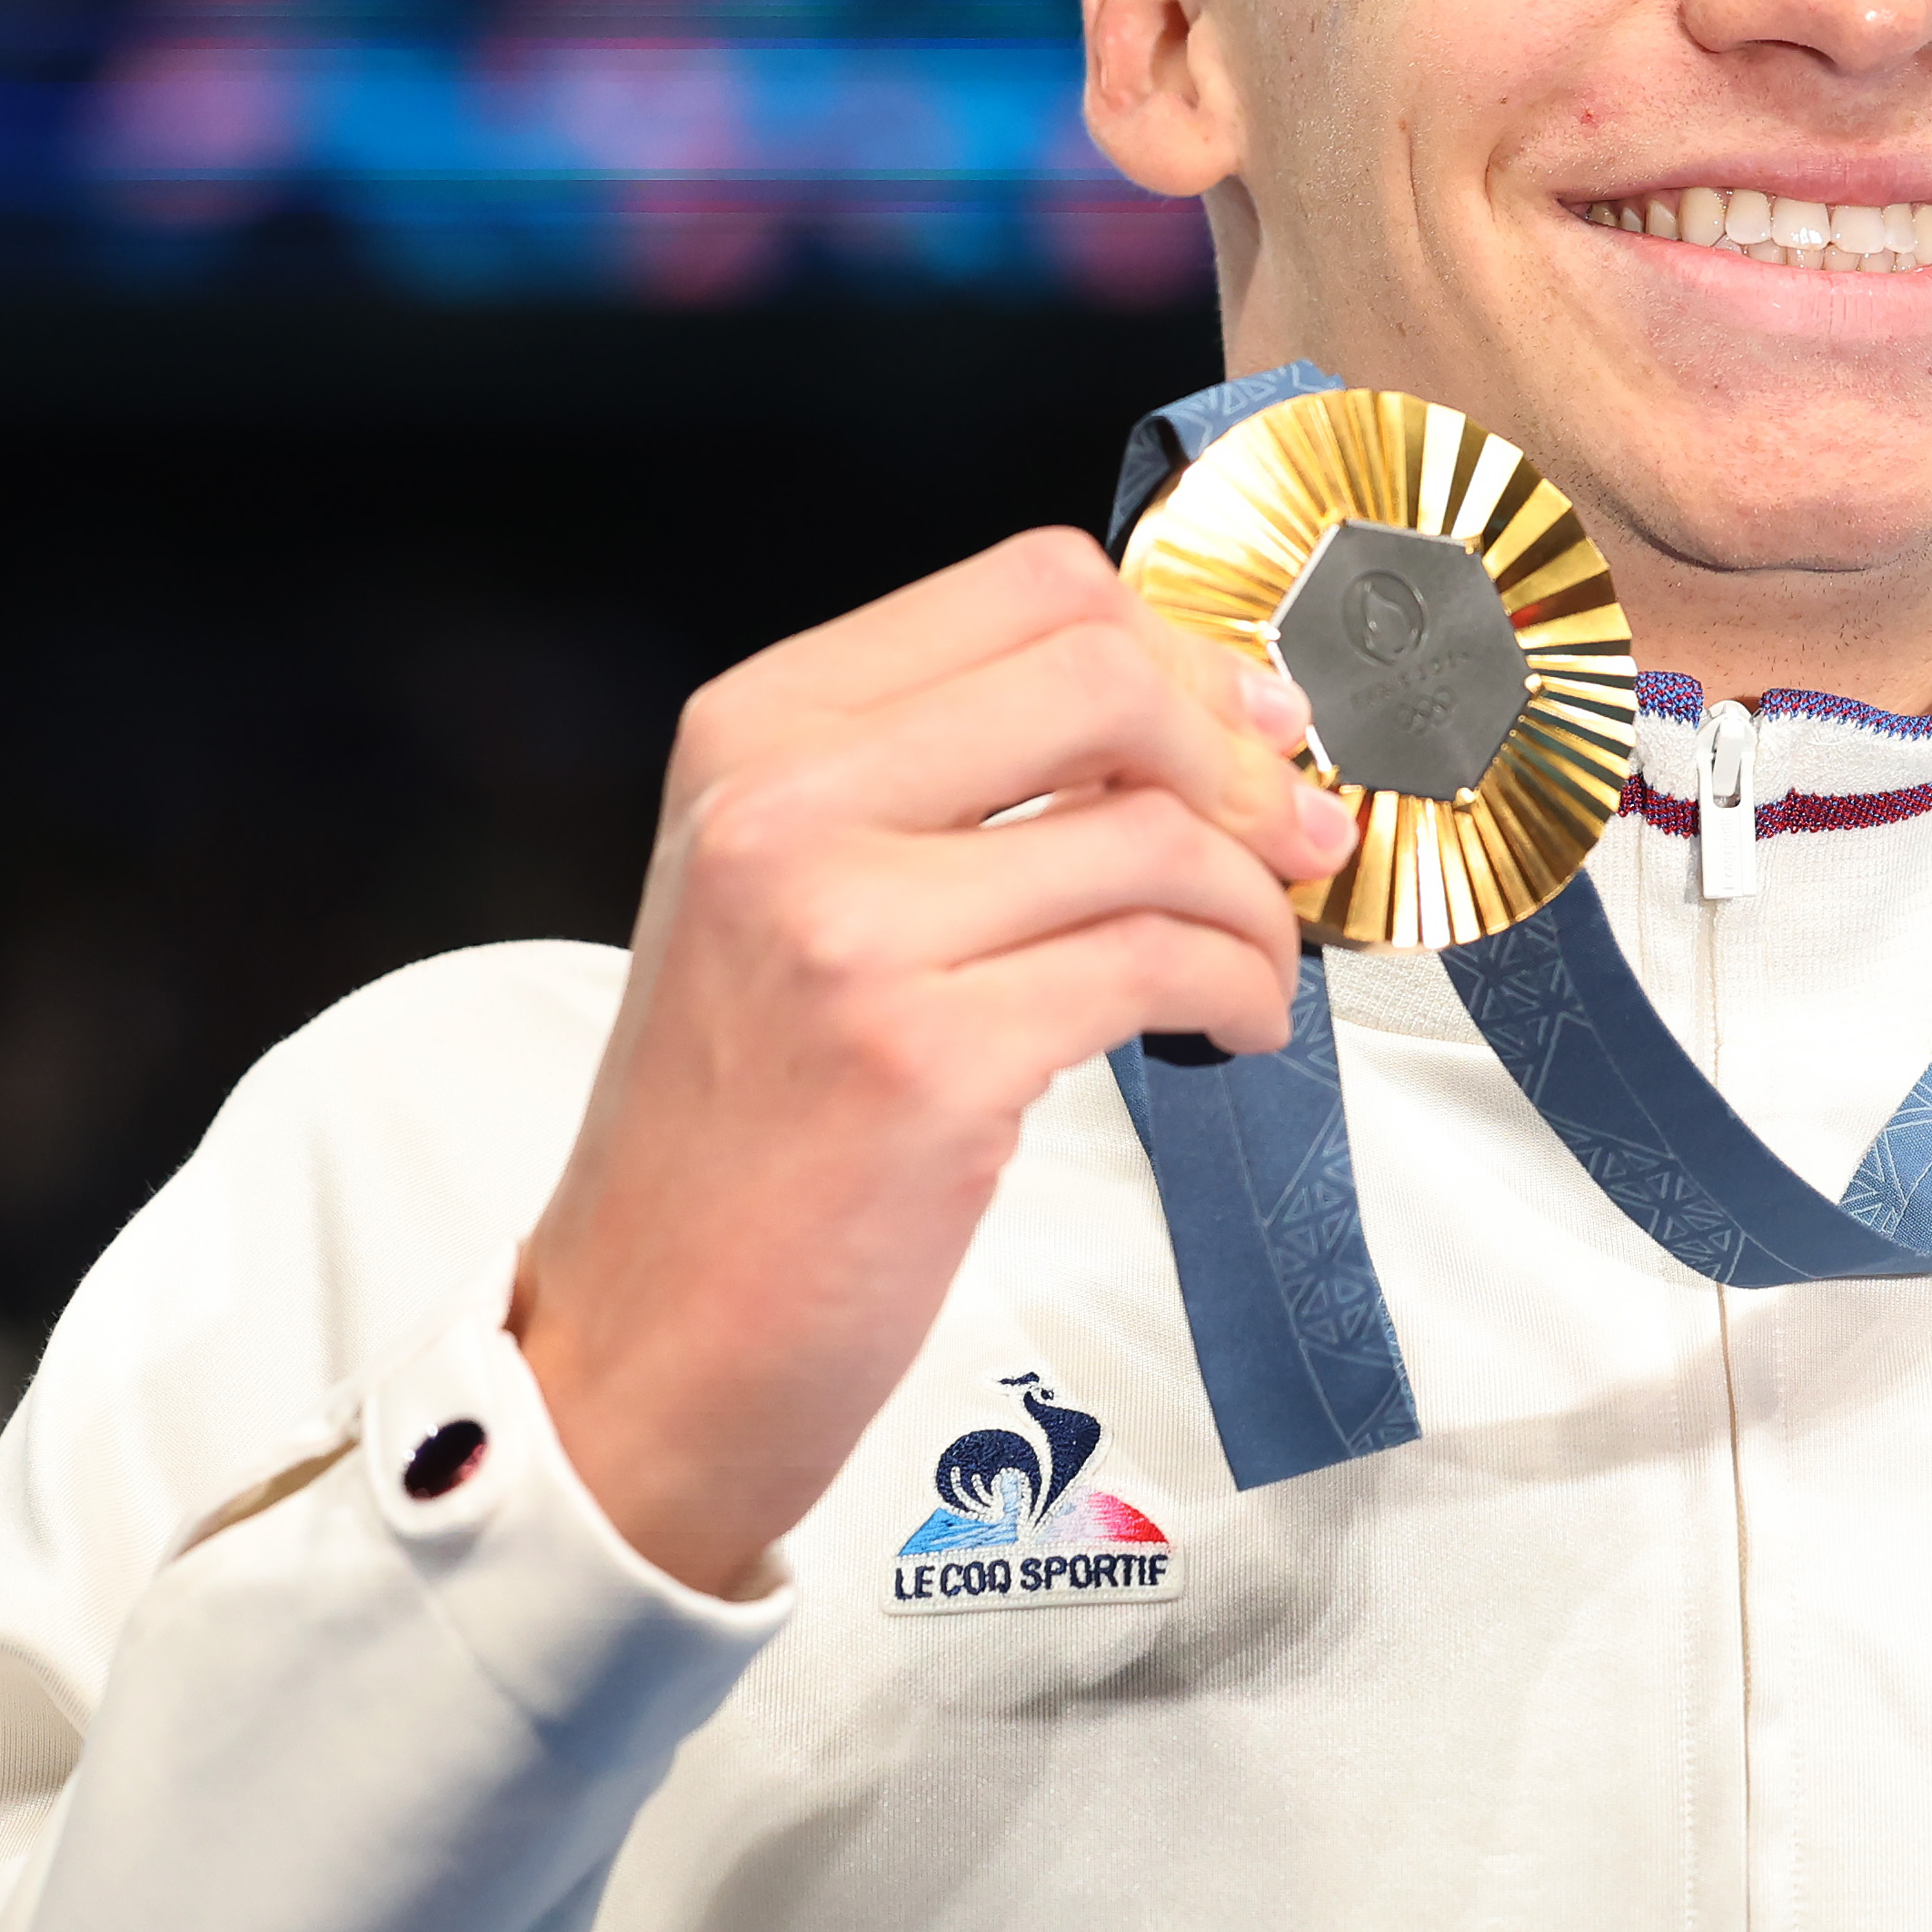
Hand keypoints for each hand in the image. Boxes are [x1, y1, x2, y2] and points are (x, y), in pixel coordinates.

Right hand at [511, 528, 1351, 1597]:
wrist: (639, 1344)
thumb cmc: (739, 1133)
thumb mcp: (793, 895)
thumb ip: (954, 785)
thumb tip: (1201, 718)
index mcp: (756, 732)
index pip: (1029, 588)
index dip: (1180, 652)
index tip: (1248, 725)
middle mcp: (784, 807)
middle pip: (1102, 670)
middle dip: (1240, 754)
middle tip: (1292, 832)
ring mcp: (848, 932)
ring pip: (1153, 831)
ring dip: (1257, 901)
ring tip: (1256, 963)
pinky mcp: (926, 1063)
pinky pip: (1159, 965)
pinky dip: (1242, 989)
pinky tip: (1235, 1026)